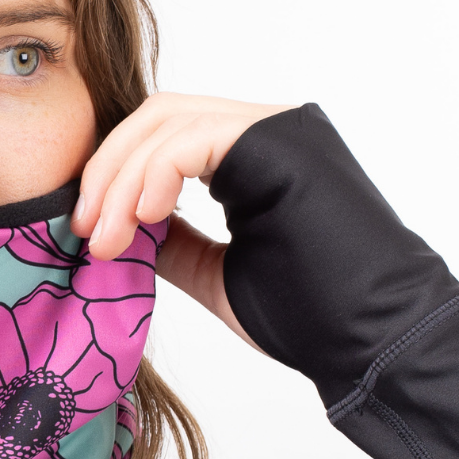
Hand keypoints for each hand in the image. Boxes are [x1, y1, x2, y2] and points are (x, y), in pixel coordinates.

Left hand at [72, 92, 290, 346]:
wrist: (373, 343)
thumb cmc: (309, 316)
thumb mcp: (215, 271)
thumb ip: (172, 241)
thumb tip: (113, 226)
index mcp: (255, 155)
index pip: (163, 134)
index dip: (114, 175)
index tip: (87, 233)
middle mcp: (268, 129)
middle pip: (158, 115)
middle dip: (108, 170)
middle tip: (85, 231)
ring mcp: (278, 127)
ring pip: (168, 121)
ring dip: (121, 180)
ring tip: (107, 239)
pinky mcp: (281, 137)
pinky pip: (193, 138)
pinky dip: (154, 173)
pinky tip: (144, 218)